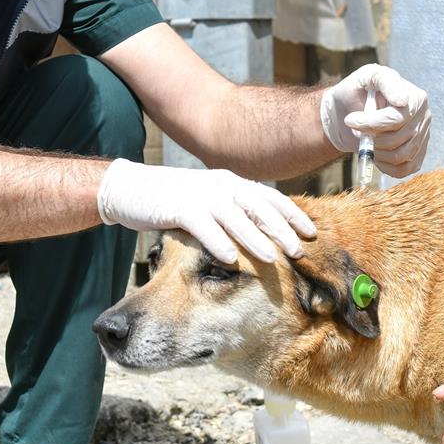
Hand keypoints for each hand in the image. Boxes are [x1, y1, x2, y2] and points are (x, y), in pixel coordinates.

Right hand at [96, 159, 315, 263]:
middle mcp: (220, 185)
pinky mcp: (177, 208)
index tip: (313, 233)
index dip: (292, 214)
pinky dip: (217, 242)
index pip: (269, 197)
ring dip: (255, 238)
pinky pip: (202, 226)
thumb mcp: (210, 202)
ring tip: (273, 258)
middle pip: (258, 207)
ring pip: (234, 217)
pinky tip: (230, 260)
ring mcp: (199, 195)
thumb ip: (235, 212)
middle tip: (301, 251)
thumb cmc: (175, 201)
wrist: (130, 189)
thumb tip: (265, 233)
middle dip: (281, 228)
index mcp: (231, 183)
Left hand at [320, 64, 430, 177]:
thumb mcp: (366, 76)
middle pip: (398, 139)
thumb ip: (384, 80)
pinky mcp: (417, 155)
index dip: (371, 123)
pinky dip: (385, 166)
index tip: (350, 120)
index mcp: (416, 97)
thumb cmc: (356, 92)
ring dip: (376, 152)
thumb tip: (402, 101)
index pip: (397, 119)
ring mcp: (422, 137)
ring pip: (401, 156)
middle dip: (371, 138)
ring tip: (365, 141)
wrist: (349, 112)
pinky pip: (404, 169)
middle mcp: (424, 117)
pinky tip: (375, 155)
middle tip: (356, 131)